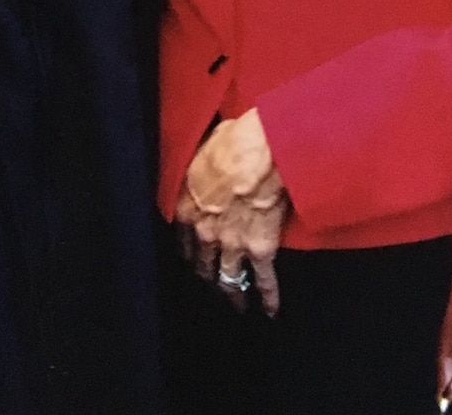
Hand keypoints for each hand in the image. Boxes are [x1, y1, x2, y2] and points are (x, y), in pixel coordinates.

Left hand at [174, 109, 288, 315]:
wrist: (264, 148)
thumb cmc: (235, 141)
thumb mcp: (203, 152)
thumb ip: (200, 173)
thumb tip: (206, 169)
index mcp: (187, 206)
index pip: (183, 240)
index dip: (189, 251)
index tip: (194, 258)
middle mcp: (205, 232)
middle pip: (202, 265)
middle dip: (208, 277)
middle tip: (214, 285)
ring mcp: (232, 244)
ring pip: (228, 279)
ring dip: (232, 294)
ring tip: (237, 306)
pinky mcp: (260, 249)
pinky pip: (264, 281)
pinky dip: (268, 298)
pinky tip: (269, 310)